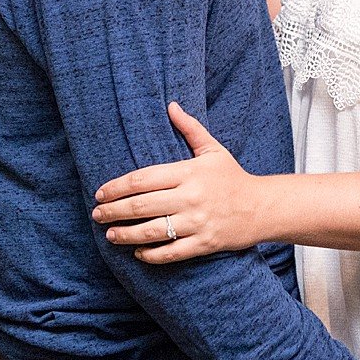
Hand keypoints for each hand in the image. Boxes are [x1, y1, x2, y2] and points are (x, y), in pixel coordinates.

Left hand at [91, 103, 270, 261]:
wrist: (262, 207)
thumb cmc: (233, 177)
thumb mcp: (213, 150)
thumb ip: (190, 128)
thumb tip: (171, 105)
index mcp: (189, 172)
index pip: (143, 179)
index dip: (117, 187)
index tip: (100, 193)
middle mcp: (191, 197)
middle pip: (142, 205)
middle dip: (114, 211)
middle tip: (97, 215)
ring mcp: (198, 222)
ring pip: (153, 231)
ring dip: (126, 234)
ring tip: (111, 235)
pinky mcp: (204, 243)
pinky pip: (171, 252)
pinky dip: (151, 254)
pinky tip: (138, 252)